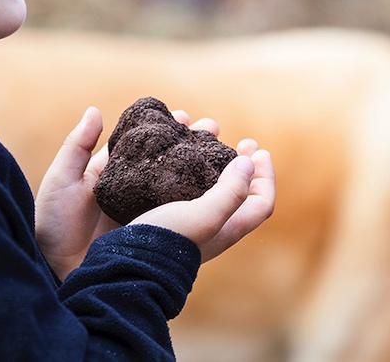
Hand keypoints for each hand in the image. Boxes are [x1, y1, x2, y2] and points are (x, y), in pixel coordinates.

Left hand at [34, 106, 222, 279]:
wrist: (56, 270)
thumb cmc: (54, 226)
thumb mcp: (62, 181)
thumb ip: (76, 146)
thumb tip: (95, 111)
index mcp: (120, 176)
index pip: (152, 146)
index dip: (171, 129)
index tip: (184, 116)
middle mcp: (140, 194)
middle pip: (178, 163)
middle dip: (200, 143)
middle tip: (213, 128)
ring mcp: (152, 215)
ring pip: (191, 187)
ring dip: (213, 168)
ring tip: (226, 147)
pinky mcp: (160, 234)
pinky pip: (193, 216)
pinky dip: (213, 200)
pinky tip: (224, 185)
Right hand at [131, 139, 274, 262]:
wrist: (123, 262)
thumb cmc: (167, 241)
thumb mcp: (205, 217)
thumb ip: (231, 192)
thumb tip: (248, 162)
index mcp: (226, 227)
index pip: (261, 203)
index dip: (266, 177)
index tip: (258, 150)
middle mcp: (207, 220)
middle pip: (233, 188)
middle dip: (237, 160)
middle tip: (237, 140)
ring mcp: (181, 214)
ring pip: (199, 177)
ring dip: (202, 150)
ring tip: (194, 127)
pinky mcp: (156, 207)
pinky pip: (172, 176)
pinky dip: (173, 155)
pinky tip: (164, 139)